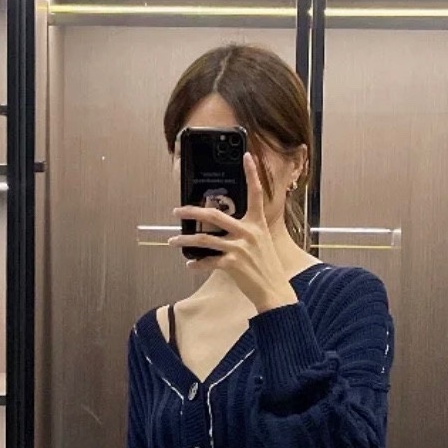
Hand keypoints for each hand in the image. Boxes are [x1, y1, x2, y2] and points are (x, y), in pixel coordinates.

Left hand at [170, 151, 297, 312]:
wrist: (274, 291)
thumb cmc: (267, 268)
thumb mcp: (262, 243)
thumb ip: (248, 231)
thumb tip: (226, 228)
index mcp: (257, 224)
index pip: (256, 193)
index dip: (251, 174)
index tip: (246, 156)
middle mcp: (248, 232)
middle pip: (215, 215)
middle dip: (192, 211)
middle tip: (177, 211)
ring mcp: (240, 247)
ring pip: (205, 239)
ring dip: (185, 240)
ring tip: (173, 241)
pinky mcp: (233, 264)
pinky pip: (209, 261)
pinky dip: (197, 263)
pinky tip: (190, 264)